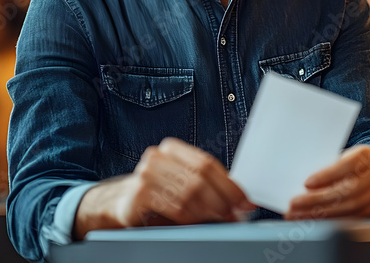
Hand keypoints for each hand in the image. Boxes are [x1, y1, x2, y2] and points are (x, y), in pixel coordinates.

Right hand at [110, 137, 254, 228]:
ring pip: (189, 193)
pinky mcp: (140, 193)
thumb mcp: (182, 183)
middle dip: (223, 199)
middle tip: (235, 214)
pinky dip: (192, 217)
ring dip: (210, 210)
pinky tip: (199, 221)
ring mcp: (146, 173)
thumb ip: (208, 185)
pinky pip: (175, 207)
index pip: (207, 163)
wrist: (124, 202)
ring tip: (221, 219)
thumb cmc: (159, 193)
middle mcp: (157, 156)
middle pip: (200, 177)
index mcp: (172, 148)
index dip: (229, 184)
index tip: (245, 201)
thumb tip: (240, 200)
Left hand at [284, 145, 369, 219]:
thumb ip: (322, 165)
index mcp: (366, 155)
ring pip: (349, 208)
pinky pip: (349, 219)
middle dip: (319, 199)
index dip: (328, 175)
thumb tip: (296, 178)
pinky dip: (328, 220)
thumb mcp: (334, 157)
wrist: (364, 171)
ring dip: (320, 213)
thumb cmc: (343, 162)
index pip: (348, 164)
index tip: (306, 183)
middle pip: (349, 190)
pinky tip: (311, 219)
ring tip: (298, 214)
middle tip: (296, 203)